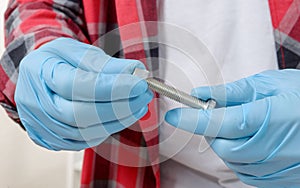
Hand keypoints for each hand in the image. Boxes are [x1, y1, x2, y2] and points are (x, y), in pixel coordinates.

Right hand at [15, 38, 152, 150]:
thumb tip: (135, 71)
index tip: (139, 83)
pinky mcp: (52, 140)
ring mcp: (42, 126)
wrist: (38, 76)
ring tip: (137, 105)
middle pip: (80, 114)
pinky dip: (108, 129)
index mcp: (39, 72)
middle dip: (120, 107)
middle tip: (143, 95)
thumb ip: (105, 63)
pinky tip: (121, 116)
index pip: (77, 85)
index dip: (112, 87)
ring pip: (85, 132)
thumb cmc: (57, 61)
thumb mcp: (78, 51)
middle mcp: (36, 103)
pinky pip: (85, 141)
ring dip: (118, 120)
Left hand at [165, 69, 299, 186]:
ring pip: (232, 159)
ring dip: (227, 142)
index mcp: (270, 118)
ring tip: (246, 125)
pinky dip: (240, 155)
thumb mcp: (269, 85)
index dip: (192, 119)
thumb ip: (231, 93)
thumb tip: (200, 94)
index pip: (219, 122)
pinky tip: (254, 140)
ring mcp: (278, 168)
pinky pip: (246, 170)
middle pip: (222, 145)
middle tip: (220, 115)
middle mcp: (273, 148)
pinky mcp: (279, 179)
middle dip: (213, 131)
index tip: (173, 115)